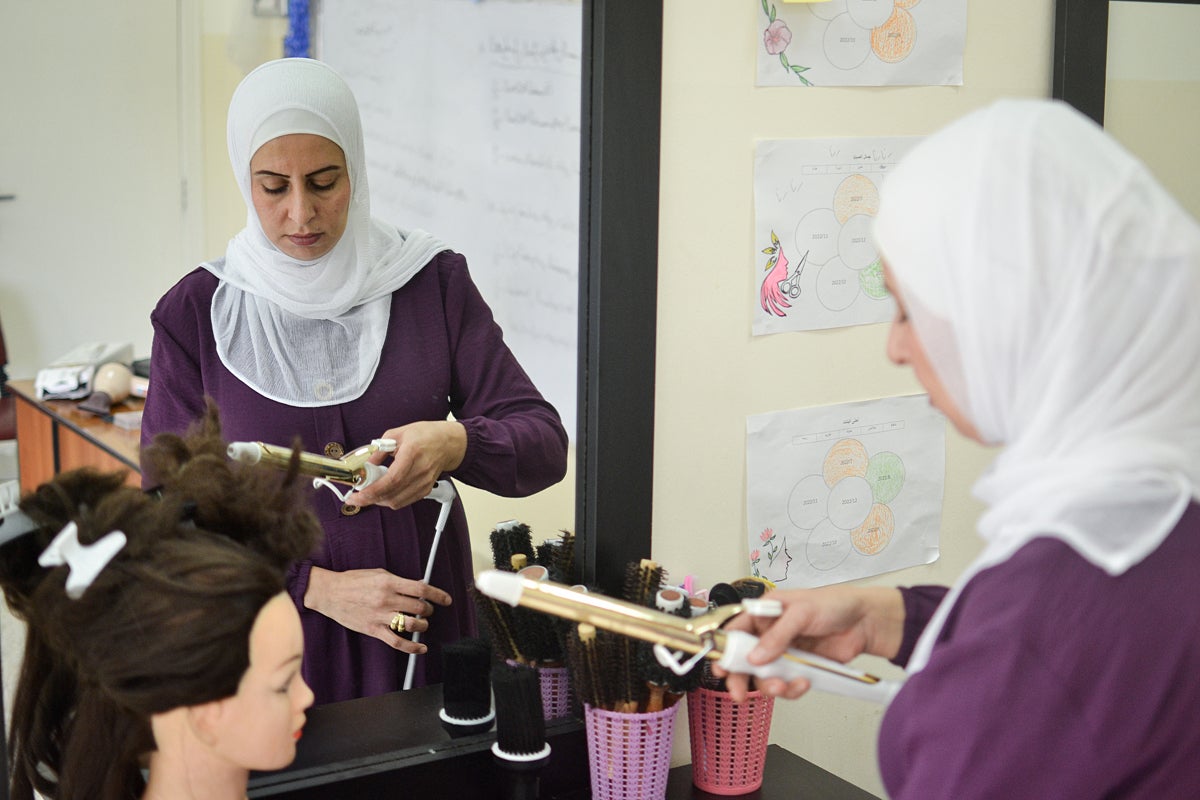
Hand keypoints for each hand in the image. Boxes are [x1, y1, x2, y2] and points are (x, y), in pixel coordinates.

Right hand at [303, 567, 452, 652]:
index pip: (421, 589)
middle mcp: (386, 599)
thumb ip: (399, 581)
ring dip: (422, 625)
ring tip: (422, 623)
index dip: (437, 595)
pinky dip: (412, 647)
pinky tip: (421, 648)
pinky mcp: (373, 630)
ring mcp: (380, 616)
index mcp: (389, 582)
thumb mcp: (378, 574)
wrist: (329, 593)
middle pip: (418, 607)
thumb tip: (418, 586)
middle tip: (427, 610)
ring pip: (411, 625)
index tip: (446, 599)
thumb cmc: (353, 581)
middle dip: (428, 610)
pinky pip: (396, 642)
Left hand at [346, 421, 466, 509]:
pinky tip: (383, 493)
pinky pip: (404, 501)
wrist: (448, 443)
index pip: (392, 479)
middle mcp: (420, 470)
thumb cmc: (425, 435)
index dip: (373, 490)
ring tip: (369, 493)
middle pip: (393, 494)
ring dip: (379, 500)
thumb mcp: (397, 434)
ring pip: (397, 501)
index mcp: (412, 453)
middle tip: (356, 496)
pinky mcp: (426, 489)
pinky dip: (390, 500)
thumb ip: (378, 449)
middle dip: (370, 499)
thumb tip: (365, 465)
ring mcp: (425, 482)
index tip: (358, 494)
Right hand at [713, 585, 904, 700]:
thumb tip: (754, 657)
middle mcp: (770, 634)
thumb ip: (776, 635)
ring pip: (765, 676)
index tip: (720, 668)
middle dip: (741, 677)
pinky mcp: (800, 669)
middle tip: (739, 692)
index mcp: (764, 613)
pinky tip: (803, 683)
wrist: (865, 622)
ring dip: (769, 686)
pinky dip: (792, 689)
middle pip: (745, 659)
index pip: (736, 631)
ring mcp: (785, 653)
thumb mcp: (801, 613)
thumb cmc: (832, 604)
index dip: (725, 649)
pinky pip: (787, 685)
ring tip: (780, 687)